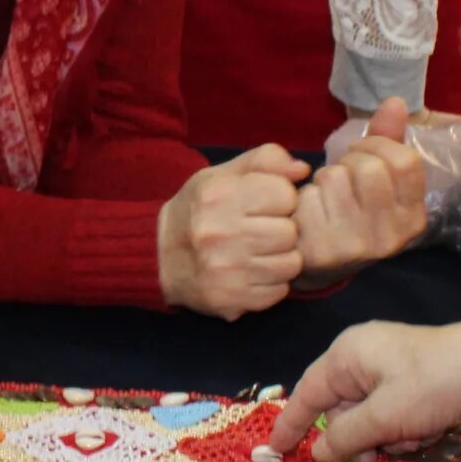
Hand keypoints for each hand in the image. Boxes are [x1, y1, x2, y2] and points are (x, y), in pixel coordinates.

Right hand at [159, 148, 312, 319]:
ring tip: (260, 252)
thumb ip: (264, 161)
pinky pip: (279, 291)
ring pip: (290, 264)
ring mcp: (224, 270)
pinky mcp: (229, 299)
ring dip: (281, 258)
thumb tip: (302, 170)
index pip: (285, 194)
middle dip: (282, 230)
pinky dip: (272, 283)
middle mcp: (220, 232)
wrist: (158, 257)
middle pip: (290, 232)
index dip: (280, 198)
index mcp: (219, 195)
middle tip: (263, 231)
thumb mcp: (221, 176)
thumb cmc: (197, 211)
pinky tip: (253, 273)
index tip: (265, 205)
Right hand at [271, 314, 460, 461]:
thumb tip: (317, 452)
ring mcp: (388, 374)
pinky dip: (403, 431)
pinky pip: (391, 418)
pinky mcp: (412, 387)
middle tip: (370, 459)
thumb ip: (345, 437)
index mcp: (346, 356)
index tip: (273, 452)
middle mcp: (362, 361)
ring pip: (368, 420)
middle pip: (339, 412)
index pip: (306, 394)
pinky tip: (425, 432)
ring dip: (385, 438)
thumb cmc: (433, 385)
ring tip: (411, 438)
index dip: (289, 425)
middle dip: (356, 438)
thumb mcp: (385, 416)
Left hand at [292, 99, 428, 283]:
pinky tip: (307, 213)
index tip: (363, 155)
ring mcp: (358, 246)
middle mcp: (392, 236)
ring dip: (323, 178)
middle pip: (370, 167)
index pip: (404, 160)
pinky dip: (303, 196)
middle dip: (348, 161)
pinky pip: (309, 196)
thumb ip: (387, 138)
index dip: (378, 146)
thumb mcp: (376, 175)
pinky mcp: (323, 250)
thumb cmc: (349, 208)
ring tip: (324, 196)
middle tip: (341, 177)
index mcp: (413, 216)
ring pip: (336, 177)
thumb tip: (396, 102)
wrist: (315, 260)